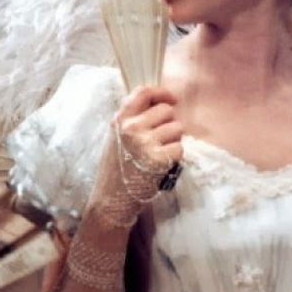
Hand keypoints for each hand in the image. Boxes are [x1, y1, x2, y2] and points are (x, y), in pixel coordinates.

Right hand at [107, 85, 183, 203]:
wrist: (111, 198)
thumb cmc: (116, 168)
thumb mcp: (115, 136)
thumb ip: (131, 118)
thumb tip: (157, 102)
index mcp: (120, 119)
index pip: (144, 92)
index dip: (162, 93)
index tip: (172, 98)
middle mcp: (132, 128)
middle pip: (166, 110)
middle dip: (168, 123)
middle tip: (159, 140)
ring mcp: (145, 143)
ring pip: (177, 128)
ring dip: (173, 140)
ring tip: (158, 153)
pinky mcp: (158, 159)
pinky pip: (179, 148)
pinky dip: (174, 157)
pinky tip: (162, 164)